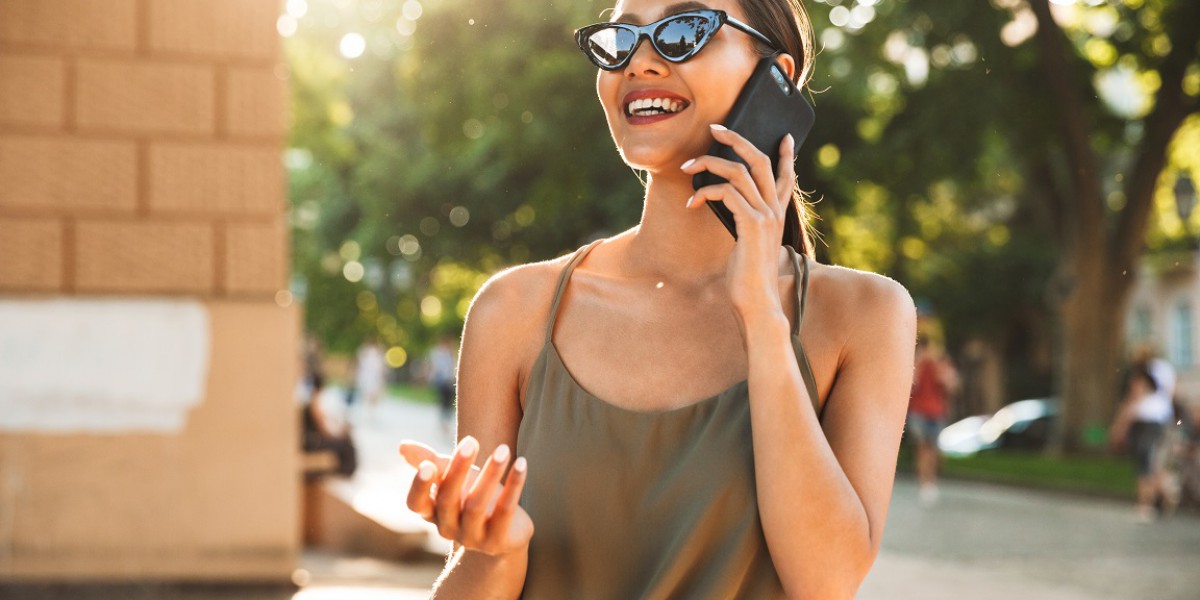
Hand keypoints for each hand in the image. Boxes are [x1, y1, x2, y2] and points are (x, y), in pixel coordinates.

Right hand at [399, 437, 533, 556]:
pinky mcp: (498, 540)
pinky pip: (505, 510)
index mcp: (432, 512)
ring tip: (503, 449)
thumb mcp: (452, 477)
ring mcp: (473, 537)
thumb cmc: (472, 496)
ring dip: (490, 474)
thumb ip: (430, 462)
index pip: (416, 503)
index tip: (428, 464)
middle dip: (458, 468)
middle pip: (448, 499)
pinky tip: (521, 464)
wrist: (504, 532)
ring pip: (477, 505)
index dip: (420, 486)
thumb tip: (402, 446)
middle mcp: (448, 528)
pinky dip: (514, 486)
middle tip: (471, 441)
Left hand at [681, 125, 795, 320]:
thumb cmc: (747, 279)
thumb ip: (746, 224)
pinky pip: (726, 193)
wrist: (757, 303)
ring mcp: (765, 216)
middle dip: (737, 140)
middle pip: (760, 161)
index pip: (786, 177)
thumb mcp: (749, 245)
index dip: (786, 155)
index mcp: (776, 216)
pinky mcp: (752, 224)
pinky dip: (704, 192)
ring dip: (708, 163)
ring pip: (738, 172)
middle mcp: (774, 211)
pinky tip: (691, 204)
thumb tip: (730, 206)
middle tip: (715, 128)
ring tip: (687, 166)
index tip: (784, 137)